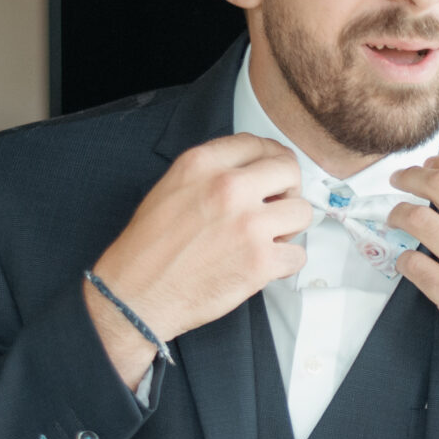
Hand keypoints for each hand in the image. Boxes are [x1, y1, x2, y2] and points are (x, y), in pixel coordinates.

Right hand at [85, 133, 308, 374]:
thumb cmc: (148, 249)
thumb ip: (212, 173)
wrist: (136, 295)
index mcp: (203, 164)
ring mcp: (248, 224)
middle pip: (288, 170)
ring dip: (289, 227)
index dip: (271, 159)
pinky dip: (286, 263)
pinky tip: (266, 264)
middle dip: (288, 189)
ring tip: (268, 238)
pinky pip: (298, 255)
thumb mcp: (171, 188)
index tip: (274, 173)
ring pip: (302, 211)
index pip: (258, 144)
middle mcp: (228, 188)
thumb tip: (251, 173)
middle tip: (277, 206)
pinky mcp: (260, 260)